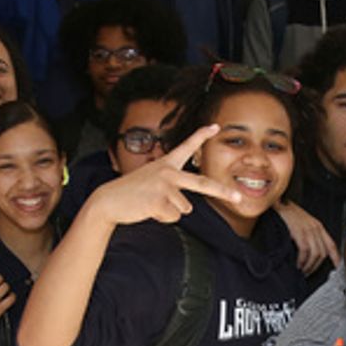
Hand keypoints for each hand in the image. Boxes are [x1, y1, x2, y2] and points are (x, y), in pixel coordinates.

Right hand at [89, 124, 242, 226]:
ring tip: (152, 204)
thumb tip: (188, 208)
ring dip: (171, 211)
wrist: (108, 201)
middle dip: (223, 192)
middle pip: (203, 183)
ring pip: (185, 208)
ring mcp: (164, 185)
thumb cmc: (132, 193)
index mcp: (166, 164)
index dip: (201, 135)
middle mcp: (168, 171)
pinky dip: (163, 218)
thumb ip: (171, 187)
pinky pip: (174, 217)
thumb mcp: (152, 181)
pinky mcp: (159, 200)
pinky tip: (148, 210)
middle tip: (237, 198)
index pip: (186, 146)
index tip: (216, 127)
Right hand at [273, 200, 338, 273]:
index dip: (336, 256)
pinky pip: (305, 252)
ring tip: (302, 271)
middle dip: (316, 266)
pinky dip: (302, 261)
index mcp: (318, 226)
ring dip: (309, 266)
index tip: (337, 266)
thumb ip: (308, 235)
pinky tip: (297, 264)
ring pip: (315, 254)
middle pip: (323, 252)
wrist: (277, 205)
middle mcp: (316, 228)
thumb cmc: (287, 215)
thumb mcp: (302, 223)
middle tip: (308, 273)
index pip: (331, 244)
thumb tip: (308, 252)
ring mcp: (308, 230)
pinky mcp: (299, 233)